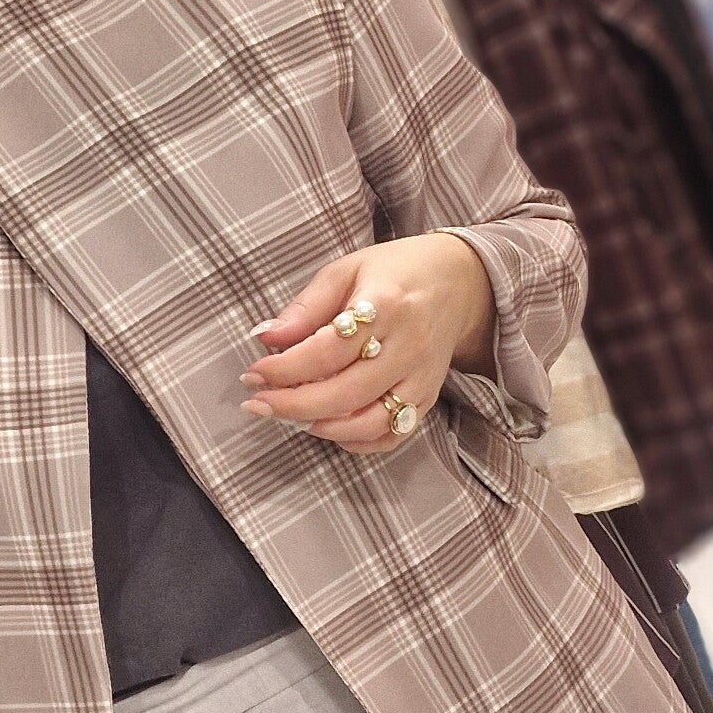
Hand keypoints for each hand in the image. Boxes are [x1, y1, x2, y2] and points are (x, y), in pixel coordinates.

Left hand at [242, 233, 494, 455]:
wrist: (459, 282)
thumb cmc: (394, 272)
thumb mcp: (346, 270)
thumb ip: (306, 307)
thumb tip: (265, 338)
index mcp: (385, 305)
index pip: (328, 350)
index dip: (286, 368)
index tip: (253, 374)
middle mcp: (408, 346)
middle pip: (347, 392)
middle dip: (293, 405)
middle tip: (257, 404)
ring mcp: (421, 377)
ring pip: (371, 421)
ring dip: (323, 427)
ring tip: (288, 416)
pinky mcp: (428, 398)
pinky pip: (393, 434)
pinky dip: (357, 442)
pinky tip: (327, 428)